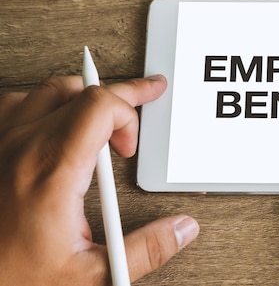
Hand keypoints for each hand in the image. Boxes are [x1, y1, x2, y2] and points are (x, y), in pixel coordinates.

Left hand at [0, 75, 198, 285]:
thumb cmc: (10, 279)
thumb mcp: (89, 275)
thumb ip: (144, 250)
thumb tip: (181, 229)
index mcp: (52, 172)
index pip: (100, 104)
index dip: (129, 115)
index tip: (130, 148)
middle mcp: (22, 149)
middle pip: (80, 90)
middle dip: (120, 95)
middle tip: (144, 95)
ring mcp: (0, 144)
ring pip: (48, 90)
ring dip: (81, 98)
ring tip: (100, 115)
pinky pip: (15, 104)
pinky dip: (41, 105)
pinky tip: (54, 124)